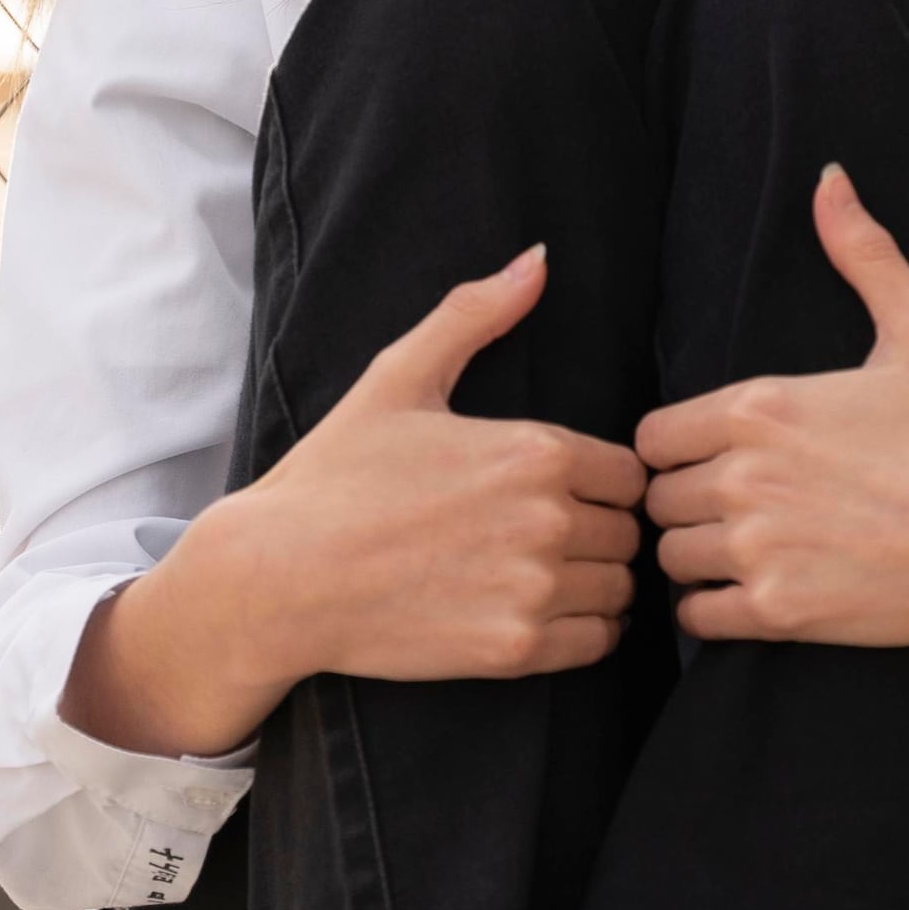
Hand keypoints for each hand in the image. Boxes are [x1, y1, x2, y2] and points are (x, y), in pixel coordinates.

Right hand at [60, 245, 647, 757]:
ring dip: (594, 584)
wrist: (279, 578)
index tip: (559, 492)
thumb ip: (474, 315)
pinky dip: (581, 632)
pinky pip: (597, 642)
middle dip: (598, 532)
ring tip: (541, 577)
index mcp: (535, 451)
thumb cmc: (335, 476)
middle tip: (545, 538)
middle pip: (629, 531)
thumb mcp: (398, 378)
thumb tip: (537, 259)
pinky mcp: (516, 650)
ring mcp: (534, 589)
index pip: (630, 472)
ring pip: (621, 589)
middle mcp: (548, 520)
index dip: (599, 482)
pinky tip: (534, 612)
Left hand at [637, 165, 908, 762]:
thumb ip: (864, 257)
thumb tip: (830, 180)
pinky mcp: (777, 609)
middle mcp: (743, 473)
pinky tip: (754, 596)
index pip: (652, 435)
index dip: (678, 451)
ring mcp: (757, 545)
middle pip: (655, 498)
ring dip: (696, 559)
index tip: (716, 462)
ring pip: (669, 558)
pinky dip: (714, 611)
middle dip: (686, 505)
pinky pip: (697, 617)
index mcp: (759, 406)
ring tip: (742, 555)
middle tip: (734, 512)